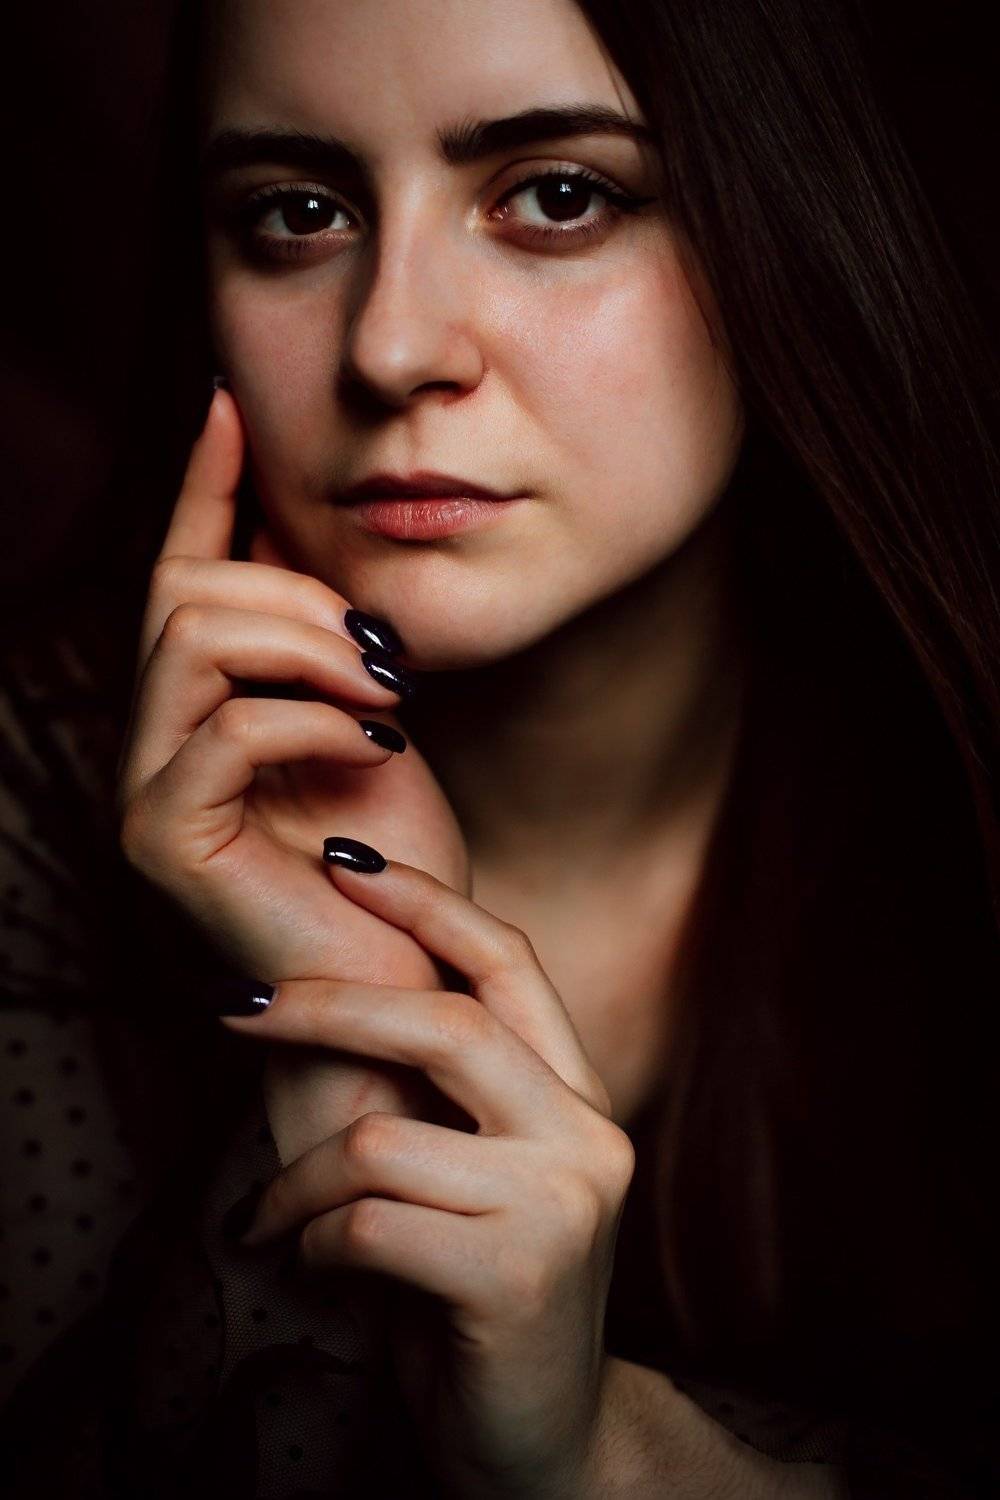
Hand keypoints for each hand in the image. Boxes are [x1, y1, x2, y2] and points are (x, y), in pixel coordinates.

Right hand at [116, 387, 468, 1157]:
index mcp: (199, 706)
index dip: (202, 483)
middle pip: (187, 590)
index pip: (182, 569)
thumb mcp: (369, 719)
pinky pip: (223, 726)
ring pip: (193, 636)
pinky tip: (375, 749)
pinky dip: (311, 720)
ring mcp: (145, 789)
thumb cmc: (395, 862)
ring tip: (388, 699)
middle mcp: (152, 739)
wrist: (410, 982)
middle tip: (387, 657)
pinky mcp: (159, 838)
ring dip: (310, 646)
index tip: (227, 400)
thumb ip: (323, 640)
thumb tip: (303, 532)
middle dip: (300, 596)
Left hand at [219, 848, 635, 1498]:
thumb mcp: (480, 1178)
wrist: (541, 1444)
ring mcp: (563, 1204)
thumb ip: (448, 1094)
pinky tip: (318, 1268)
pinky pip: (366, 1223)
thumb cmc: (481, 1297)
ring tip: (274, 1216)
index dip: (428, 898)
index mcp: (577, 1095)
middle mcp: (588, 1134)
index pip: (510, 960)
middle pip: (446, 1022)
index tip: (345, 861)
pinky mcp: (518, 1275)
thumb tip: (333, 995)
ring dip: (296, 1183)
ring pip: (379, 1139)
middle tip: (235, 1008)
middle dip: (327, 1006)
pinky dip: (313, 1243)